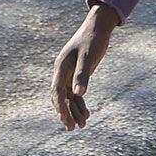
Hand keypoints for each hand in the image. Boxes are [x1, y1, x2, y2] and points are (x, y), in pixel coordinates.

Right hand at [51, 3, 118, 129]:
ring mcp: (69, 74)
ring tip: (82, 126)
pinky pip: (76, 93)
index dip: (59, 105)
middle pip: (60, 96)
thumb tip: (79, 94)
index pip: (57, 90)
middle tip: (71, 128)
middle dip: (65, 112)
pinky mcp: (77, 75)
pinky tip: (87, 114)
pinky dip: (80, 104)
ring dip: (74, 111)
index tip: (63, 118)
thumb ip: (82, 75)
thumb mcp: (88, 57)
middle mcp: (62, 72)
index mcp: (61, 66)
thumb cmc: (93, 40)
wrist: (98, 27)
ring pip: (69, 97)